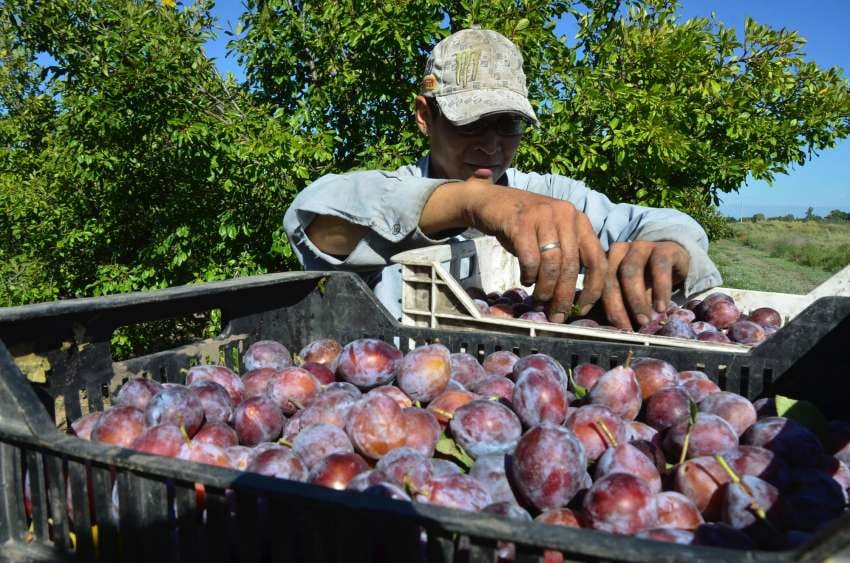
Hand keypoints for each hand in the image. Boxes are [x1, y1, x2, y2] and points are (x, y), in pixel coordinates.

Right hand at [461, 178, 607, 323]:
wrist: (492, 202)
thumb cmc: (525, 225)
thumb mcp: (553, 234)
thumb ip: (567, 255)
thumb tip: (574, 297)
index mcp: (579, 220)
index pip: (597, 259)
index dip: (593, 288)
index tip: (582, 309)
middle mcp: (566, 215)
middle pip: (572, 265)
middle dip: (564, 296)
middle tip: (556, 315)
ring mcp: (544, 216)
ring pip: (551, 265)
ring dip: (545, 289)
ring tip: (538, 300)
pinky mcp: (521, 222)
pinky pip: (530, 259)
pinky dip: (529, 275)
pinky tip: (525, 280)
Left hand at [601, 241, 689, 329]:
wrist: (675, 262)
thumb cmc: (645, 282)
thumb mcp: (627, 293)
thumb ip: (615, 306)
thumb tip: (603, 330)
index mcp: (603, 260)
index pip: (597, 284)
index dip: (601, 307)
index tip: (607, 328)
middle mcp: (618, 250)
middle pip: (610, 277)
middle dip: (616, 306)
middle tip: (625, 328)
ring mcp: (640, 246)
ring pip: (631, 271)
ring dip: (636, 299)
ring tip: (644, 320)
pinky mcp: (664, 248)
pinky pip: (660, 268)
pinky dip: (660, 290)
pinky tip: (661, 307)